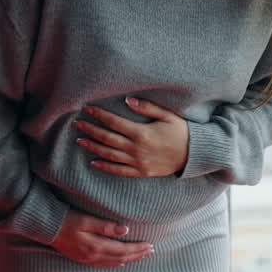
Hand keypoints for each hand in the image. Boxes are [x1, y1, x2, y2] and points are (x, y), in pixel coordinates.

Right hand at [51, 212, 153, 266]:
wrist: (47, 228)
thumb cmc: (66, 220)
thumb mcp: (86, 220)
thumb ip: (105, 226)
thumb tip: (125, 229)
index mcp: (96, 246)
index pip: (123, 250)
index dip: (138, 248)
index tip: (150, 245)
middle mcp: (94, 256)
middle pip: (121, 258)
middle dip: (137, 255)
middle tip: (151, 251)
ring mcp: (88, 259)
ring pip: (114, 263)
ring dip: (129, 259)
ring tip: (141, 256)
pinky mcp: (83, 259)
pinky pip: (104, 265)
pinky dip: (116, 264)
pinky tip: (121, 263)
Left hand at [74, 97, 189, 176]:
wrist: (194, 155)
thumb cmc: (182, 132)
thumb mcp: (167, 115)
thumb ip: (147, 107)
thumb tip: (127, 100)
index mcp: (141, 133)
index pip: (114, 122)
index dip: (99, 115)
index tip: (87, 109)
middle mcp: (136, 149)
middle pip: (107, 138)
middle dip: (90, 130)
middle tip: (76, 123)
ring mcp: (138, 162)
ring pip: (109, 155)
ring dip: (93, 147)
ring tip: (80, 140)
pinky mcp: (141, 172)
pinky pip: (119, 171)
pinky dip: (105, 166)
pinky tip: (93, 162)